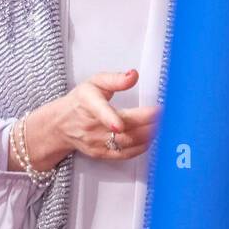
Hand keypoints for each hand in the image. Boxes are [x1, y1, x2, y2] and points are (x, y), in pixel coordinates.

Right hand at [14, 70, 162, 171]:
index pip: (100, 111)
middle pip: (122, 128)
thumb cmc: (80, 102)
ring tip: (165, 125)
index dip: (110, 118)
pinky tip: (153, 138)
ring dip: (148, 135)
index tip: (121, 123)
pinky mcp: (101, 154)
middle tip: (167, 115)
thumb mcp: (94, 83)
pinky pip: (124, 154)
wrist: (61, 125)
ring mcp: (96, 142)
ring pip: (126, 142)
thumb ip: (115, 79)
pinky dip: (142, 147)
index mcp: (88, 104)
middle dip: (147, 123)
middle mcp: (91, 126)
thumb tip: (133, 75)